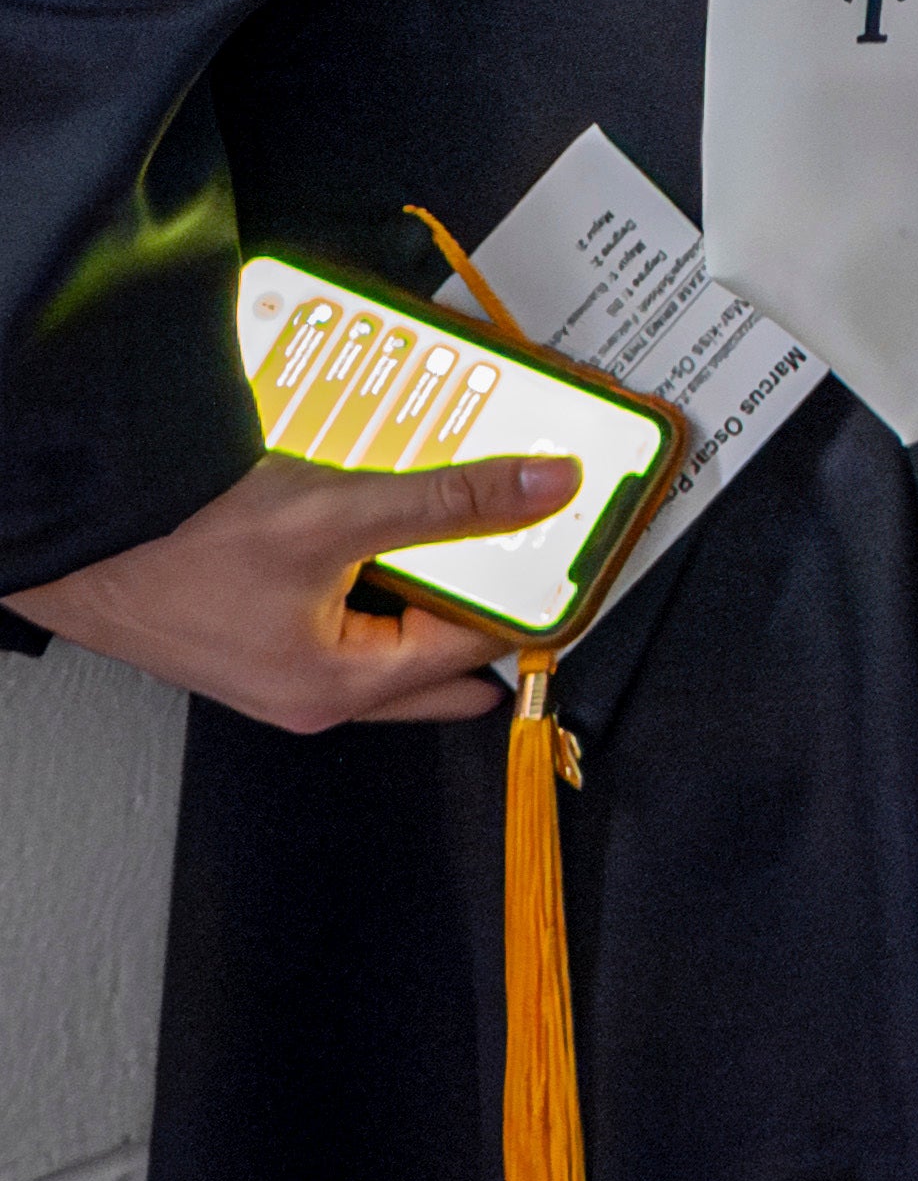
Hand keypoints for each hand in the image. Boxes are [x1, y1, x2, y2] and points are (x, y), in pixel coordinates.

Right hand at [5, 450, 575, 729]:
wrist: (77, 530)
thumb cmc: (178, 543)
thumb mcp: (337, 513)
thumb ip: (451, 504)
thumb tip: (546, 489)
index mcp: (341, 687)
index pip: (475, 646)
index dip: (531, 595)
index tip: (576, 551)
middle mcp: (313, 691)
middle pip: (439, 650)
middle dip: (486, 594)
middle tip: (534, 540)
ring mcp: (281, 664)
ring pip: (392, 621)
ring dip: (429, 571)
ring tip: (466, 512)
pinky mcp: (257, 628)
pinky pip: (345, 600)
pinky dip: (376, 559)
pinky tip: (387, 511)